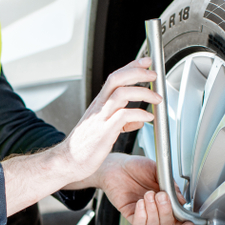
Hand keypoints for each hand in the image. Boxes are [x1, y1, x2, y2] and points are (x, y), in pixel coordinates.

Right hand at [52, 59, 159, 181]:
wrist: (67, 161)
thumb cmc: (84, 146)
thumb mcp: (105, 129)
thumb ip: (122, 122)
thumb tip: (139, 121)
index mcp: (99, 104)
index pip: (115, 77)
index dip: (131, 66)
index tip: (146, 62)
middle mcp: (99, 107)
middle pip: (117, 78)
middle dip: (137, 73)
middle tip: (153, 75)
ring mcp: (100, 119)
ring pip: (121, 93)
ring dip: (143, 93)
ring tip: (156, 99)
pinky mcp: (104, 132)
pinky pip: (123, 116)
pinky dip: (139, 114)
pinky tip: (148, 118)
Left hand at [97, 153, 197, 224]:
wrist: (118, 165)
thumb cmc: (137, 167)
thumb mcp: (158, 172)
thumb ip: (171, 186)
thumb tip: (182, 200)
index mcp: (166, 199)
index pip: (178, 217)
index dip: (185, 224)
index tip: (188, 223)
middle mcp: (155, 208)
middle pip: (167, 222)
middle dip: (166, 210)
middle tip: (161, 195)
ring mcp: (143, 212)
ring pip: (154, 224)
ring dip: (153, 210)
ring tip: (148, 194)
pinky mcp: (130, 214)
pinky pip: (139, 223)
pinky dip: (142, 213)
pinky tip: (140, 202)